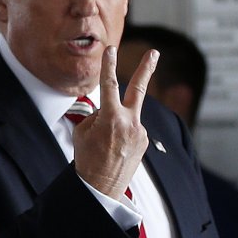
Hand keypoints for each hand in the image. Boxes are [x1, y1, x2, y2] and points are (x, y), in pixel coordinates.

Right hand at [73, 45, 158, 198]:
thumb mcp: (83, 133)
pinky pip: (131, 129)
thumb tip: (108, 110)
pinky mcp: (145, 141)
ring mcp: (140, 132)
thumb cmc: (88, 159)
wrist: (101, 188)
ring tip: (107, 146)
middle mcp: (129, 123)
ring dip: (117, 124)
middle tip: (154, 52)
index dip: (109, 66)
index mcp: (110, 118)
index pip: (109, 86)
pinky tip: (115, 150)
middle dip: (146, 68)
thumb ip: (98, 115)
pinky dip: (122, 134)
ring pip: (127, 116)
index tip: (111, 49)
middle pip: (138, 89)